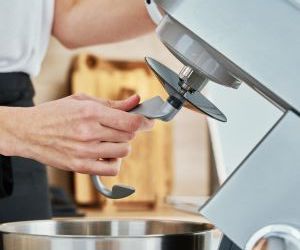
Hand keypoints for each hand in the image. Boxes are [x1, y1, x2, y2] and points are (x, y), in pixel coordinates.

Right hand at [1, 94, 153, 174]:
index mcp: (91, 112)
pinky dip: (114, 162)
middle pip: (129, 136)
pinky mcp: (80, 166)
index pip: (130, 121)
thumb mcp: (82, 100)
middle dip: (129, 131)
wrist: (28, 132)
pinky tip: (105, 155)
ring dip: (122, 145)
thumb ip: (112, 103)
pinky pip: (111, 169)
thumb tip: (135, 101)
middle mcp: (89, 132)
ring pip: (123, 151)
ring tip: (110, 140)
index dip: (145, 121)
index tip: (149, 121)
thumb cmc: (55, 113)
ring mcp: (85, 151)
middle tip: (120, 127)